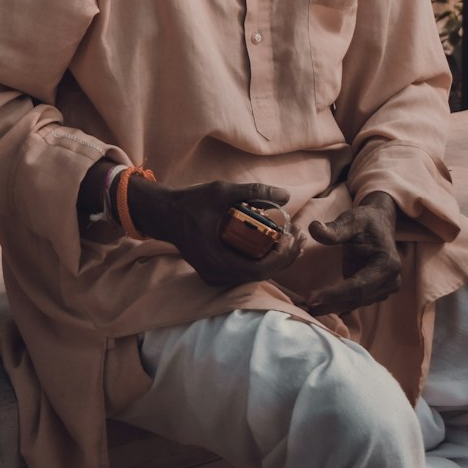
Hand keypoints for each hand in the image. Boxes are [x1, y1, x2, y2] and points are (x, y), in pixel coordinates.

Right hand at [129, 177, 301, 288]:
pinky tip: (276, 246)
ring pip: (254, 275)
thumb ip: (254, 191)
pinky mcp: (217, 272)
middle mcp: (216, 275)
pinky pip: (245, 271)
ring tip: (294, 241)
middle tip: (301, 238)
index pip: (257, 270)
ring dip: (276, 260)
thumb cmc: (192, 202)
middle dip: (284, 258)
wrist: (166, 214)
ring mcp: (216, 276)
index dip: (280, 257)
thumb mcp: (221, 191)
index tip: (292, 238)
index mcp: (216, 260)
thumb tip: (286, 195)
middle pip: (259, 275)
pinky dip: (263, 260)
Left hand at [304, 191, 401, 316]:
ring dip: (332, 307)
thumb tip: (314, 228)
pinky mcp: (375, 292)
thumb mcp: (351, 219)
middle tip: (305, 308)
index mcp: (387, 264)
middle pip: (357, 298)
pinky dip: (337, 304)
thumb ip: (334, 228)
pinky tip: (320, 308)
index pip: (358, 285)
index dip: (334, 293)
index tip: (310, 298)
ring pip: (355, 303)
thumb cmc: (366, 220)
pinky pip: (355, 301)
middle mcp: (390, 281)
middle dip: (330, 304)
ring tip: (308, 310)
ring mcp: (385, 289)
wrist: (380, 223)